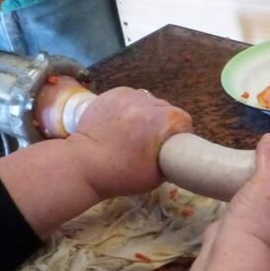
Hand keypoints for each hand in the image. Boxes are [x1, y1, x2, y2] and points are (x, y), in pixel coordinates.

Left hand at [66, 87, 192, 199]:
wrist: (85, 165)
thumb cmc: (123, 175)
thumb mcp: (158, 176)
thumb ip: (171, 159)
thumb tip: (172, 152)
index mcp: (164, 120)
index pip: (184, 121)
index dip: (180, 134)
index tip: (170, 145)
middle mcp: (149, 102)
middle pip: (166, 109)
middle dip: (162, 123)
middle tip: (150, 140)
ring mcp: (128, 96)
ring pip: (147, 102)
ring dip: (145, 113)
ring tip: (133, 130)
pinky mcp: (111, 94)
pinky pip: (129, 98)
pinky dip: (128, 108)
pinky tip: (121, 123)